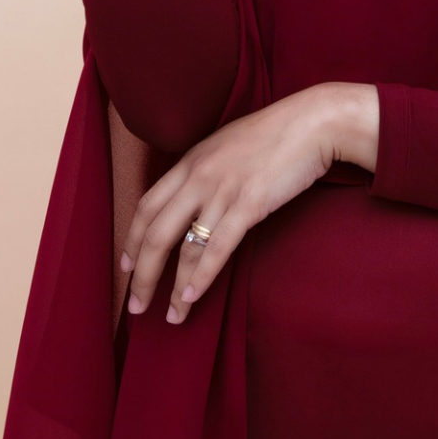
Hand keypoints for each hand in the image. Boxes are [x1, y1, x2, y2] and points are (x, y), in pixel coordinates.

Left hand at [121, 82, 378, 323]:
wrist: (311, 122)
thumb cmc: (275, 134)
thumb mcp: (227, 145)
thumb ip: (206, 169)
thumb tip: (194, 198)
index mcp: (191, 160)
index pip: (147, 205)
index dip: (132, 239)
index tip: (126, 265)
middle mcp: (199, 176)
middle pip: (156, 233)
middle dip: (142, 275)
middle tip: (136, 304)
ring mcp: (223, 190)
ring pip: (185, 248)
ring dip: (173, 288)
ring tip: (171, 316)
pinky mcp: (249, 204)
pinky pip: (217, 249)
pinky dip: (201, 278)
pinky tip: (191, 299)